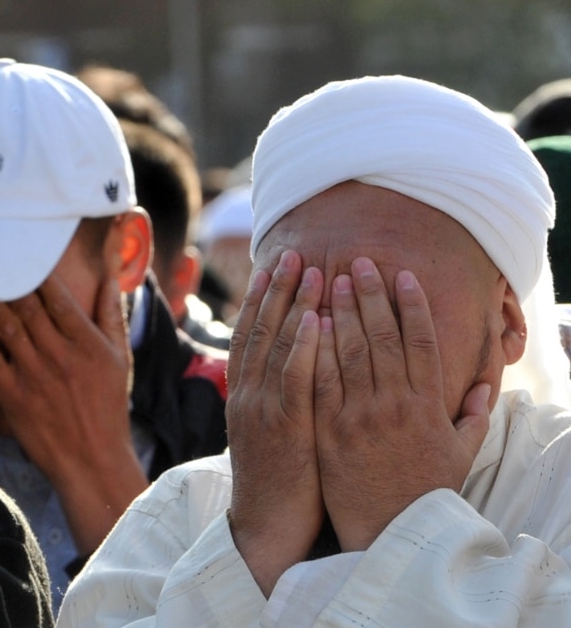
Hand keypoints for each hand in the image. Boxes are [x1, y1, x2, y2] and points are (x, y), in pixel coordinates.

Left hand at [0, 275, 140, 553]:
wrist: (93, 460)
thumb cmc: (108, 405)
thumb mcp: (119, 355)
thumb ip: (110, 312)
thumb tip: (113, 272)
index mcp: (86, 341)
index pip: (56, 295)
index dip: (34, 268)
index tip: (15, 245)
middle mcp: (59, 353)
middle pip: (26, 304)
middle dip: (3, 275)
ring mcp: (34, 374)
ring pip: (5, 326)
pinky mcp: (14, 396)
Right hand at [225, 250, 324, 596]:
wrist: (265, 531)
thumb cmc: (279, 487)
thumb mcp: (272, 437)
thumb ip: (280, 402)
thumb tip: (296, 374)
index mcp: (244, 398)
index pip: (250, 337)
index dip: (261, 300)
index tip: (273, 267)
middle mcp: (248, 398)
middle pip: (259, 332)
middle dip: (276, 290)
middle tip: (293, 253)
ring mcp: (262, 412)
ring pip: (275, 348)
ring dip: (291, 306)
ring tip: (309, 270)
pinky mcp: (284, 431)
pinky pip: (293, 382)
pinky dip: (300, 348)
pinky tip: (313, 321)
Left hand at [315, 258, 490, 550]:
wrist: (390, 531)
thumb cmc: (425, 492)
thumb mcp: (460, 454)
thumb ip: (473, 415)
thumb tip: (485, 384)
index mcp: (428, 404)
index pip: (421, 342)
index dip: (413, 305)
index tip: (404, 276)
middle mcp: (394, 404)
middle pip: (381, 336)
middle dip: (370, 295)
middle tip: (357, 261)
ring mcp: (359, 415)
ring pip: (348, 352)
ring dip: (340, 311)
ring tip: (330, 279)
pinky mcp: (328, 430)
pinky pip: (319, 381)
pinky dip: (314, 349)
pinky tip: (308, 322)